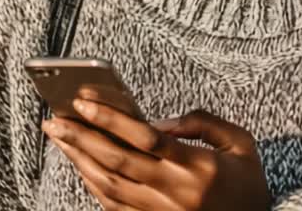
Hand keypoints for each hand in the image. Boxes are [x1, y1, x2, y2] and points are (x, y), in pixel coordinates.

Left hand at [41, 98, 270, 210]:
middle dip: (82, 137)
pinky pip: (114, 206)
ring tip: (59, 138)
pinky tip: (79, 166)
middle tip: (54, 119)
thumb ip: (203, 122)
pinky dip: (93, 185)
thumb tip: (160, 122)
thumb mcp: (241, 144)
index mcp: (198, 166)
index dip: (111, 118)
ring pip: (109, 185)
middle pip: (117, 161)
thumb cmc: (248, 184)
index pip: (145, 137)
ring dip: (79, 160)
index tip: (83, 100)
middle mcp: (175, 192)